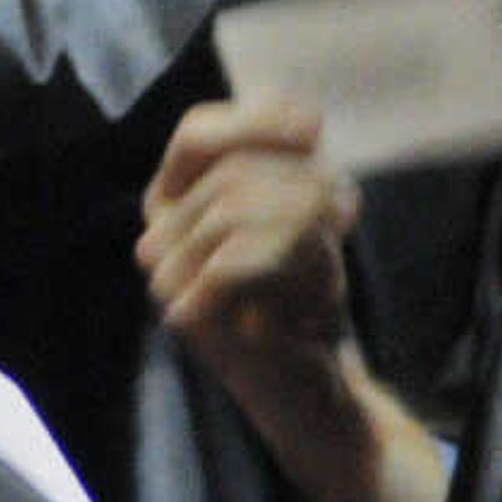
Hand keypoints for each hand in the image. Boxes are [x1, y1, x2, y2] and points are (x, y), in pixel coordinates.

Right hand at [139, 95, 359, 391]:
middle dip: (301, 182)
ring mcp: (169, 281)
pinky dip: (305, 268)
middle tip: (344, 209)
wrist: (306, 381)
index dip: (254, 120)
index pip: (196, 134)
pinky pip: (257, 264)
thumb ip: (293, 166)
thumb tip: (306, 122)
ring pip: (239, 210)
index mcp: (175, 204)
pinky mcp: (197, 320)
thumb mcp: (302, 219)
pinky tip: (325, 290)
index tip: (315, 128)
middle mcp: (157, 240)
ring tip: (334, 243)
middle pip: (233, 171)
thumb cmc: (299, 293)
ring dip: (307, 223)